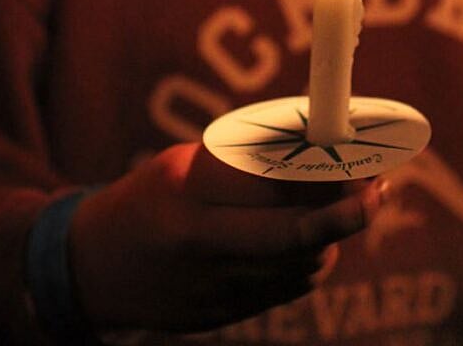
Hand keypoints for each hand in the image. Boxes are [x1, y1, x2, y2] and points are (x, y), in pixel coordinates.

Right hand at [69, 143, 383, 332]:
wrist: (87, 271)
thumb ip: (244, 165)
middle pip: (304, 252)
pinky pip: (284, 289)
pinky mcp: (224, 319)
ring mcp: (221, 305)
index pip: (285, 228)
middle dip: (346, 218)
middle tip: (375, 186)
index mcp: (196, 228)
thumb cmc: (140, 200)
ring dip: (330, 236)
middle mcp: (214, 274)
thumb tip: (311, 143)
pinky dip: (306, 258)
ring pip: (303, 274)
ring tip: (342, 199)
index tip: (369, 178)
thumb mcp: (183, 168)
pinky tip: (309, 230)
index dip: (335, 207)